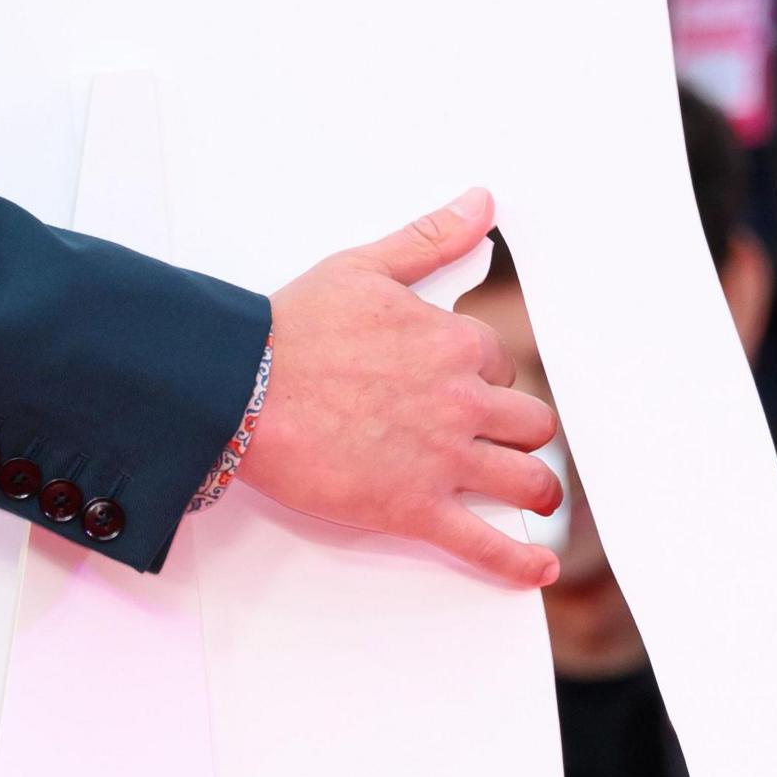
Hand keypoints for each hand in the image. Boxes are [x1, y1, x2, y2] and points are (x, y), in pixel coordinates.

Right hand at [241, 187, 563, 583]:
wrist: (240, 387)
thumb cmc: (291, 329)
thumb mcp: (365, 267)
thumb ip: (431, 239)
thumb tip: (482, 204)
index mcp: (451, 343)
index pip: (500, 363)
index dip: (484, 375)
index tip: (465, 384)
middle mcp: (460, 401)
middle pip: (528, 422)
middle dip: (516, 430)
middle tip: (499, 439)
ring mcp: (443, 459)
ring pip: (526, 480)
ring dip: (535, 490)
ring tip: (534, 497)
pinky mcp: (416, 509)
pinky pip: (485, 544)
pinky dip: (516, 563)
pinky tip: (536, 571)